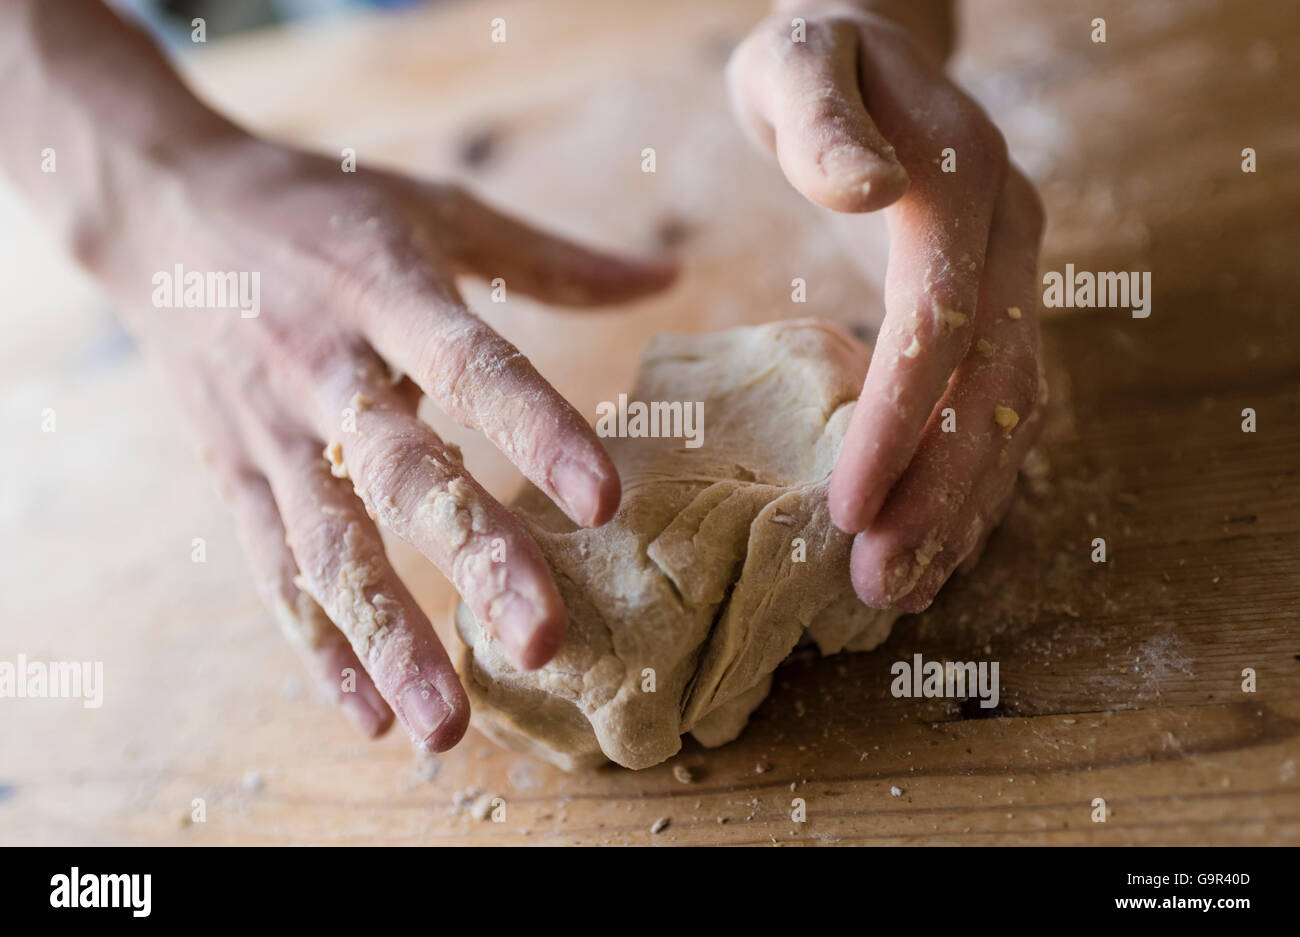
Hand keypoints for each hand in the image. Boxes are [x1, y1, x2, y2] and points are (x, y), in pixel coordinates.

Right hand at [96, 136, 672, 749]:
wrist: (164, 210)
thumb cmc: (323, 211)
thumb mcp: (436, 208)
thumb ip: (552, 258)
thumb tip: (673, 272)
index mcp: (386, 290)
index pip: (470, 365)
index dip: (535, 430)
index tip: (604, 502)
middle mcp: (326, 368)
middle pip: (402, 476)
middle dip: (474, 561)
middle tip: (545, 643)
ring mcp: (272, 430)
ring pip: (329, 547)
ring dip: (387, 639)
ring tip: (447, 727)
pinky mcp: (235, 474)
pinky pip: (274, 571)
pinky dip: (318, 646)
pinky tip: (370, 715)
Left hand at [728, 2, 1045, 611]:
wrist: (873, 45)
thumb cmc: (815, 59)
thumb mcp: (797, 63)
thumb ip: (823, 123)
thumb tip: (869, 192)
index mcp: (961, 183)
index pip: (940, 324)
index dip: (900, 421)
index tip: (848, 506)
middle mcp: (1008, 236)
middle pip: (992, 385)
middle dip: (940, 491)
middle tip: (882, 582)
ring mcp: (1013, 272)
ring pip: (1010, 408)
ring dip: (963, 505)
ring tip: (903, 586)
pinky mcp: (995, 302)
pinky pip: (998, 402)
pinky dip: (970, 477)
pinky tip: (931, 538)